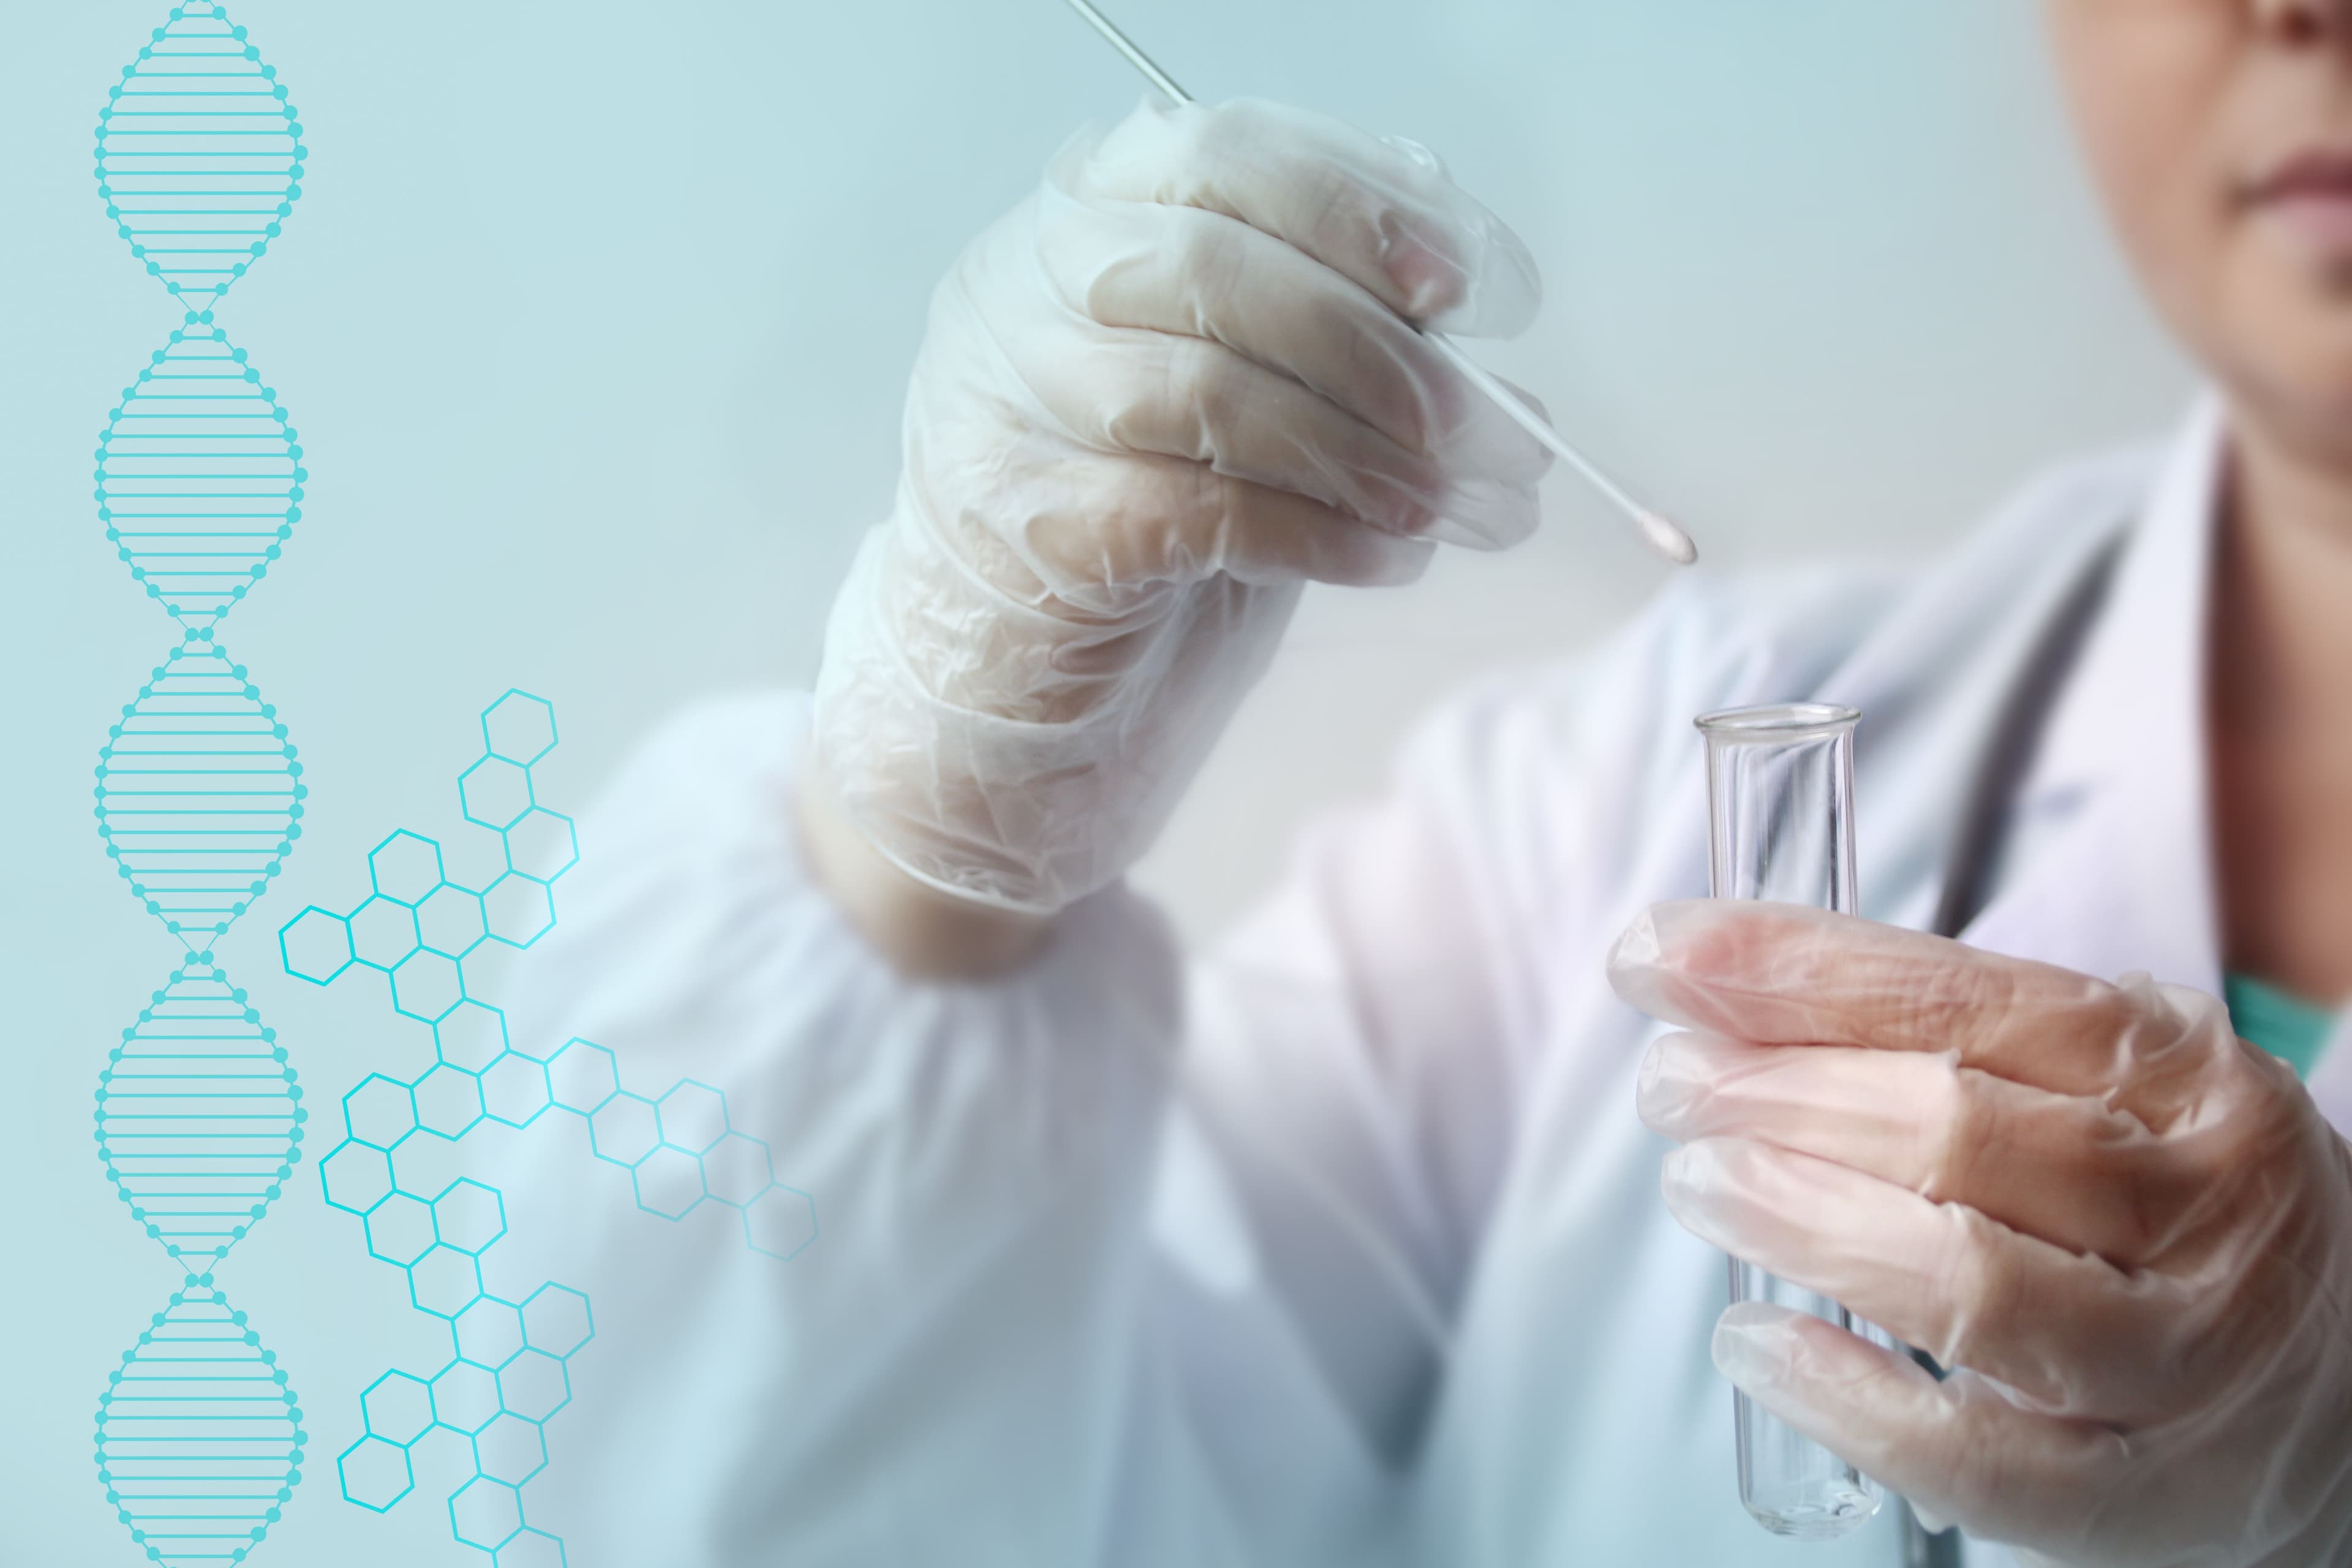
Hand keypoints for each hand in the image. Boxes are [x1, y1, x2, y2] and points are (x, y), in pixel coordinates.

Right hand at [809, 97, 1549, 923]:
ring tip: (1447, 507)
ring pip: (1209, 387)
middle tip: (1481, 422)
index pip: (1222, 156)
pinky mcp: (1033, 530)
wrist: (1003, 698)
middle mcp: (1022, 293)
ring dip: (1363, 452)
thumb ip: (1332, 328)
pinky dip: (1318, 534)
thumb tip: (1480, 314)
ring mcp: (1009, 410)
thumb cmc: (1137, 535)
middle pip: (1217, 265)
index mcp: (1081, 220)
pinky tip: (1384, 560)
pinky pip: (1199, 511)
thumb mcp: (1243, 401)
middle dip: (1377, 345)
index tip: (1466, 281)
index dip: (1360, 205)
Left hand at [1608, 900, 2351, 1567]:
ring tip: (1699, 1182)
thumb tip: (1725, 991)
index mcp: (2184, 1077)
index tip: (1663, 955)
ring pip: (1962, 1279)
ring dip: (1796, 1219)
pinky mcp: (2137, 1494)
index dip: (1795, 971)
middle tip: (1674, 1085)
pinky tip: (1758, 1338)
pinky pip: (1971, 1454)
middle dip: (1775, 1093)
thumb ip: (1948, 1032)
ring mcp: (2178, 1360)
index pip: (1961, 999)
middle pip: (1949, 1131)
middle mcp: (2201, 1209)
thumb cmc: (2170, 1207)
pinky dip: (1842, 1396)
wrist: (2343, 1389)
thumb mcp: (2107, 1084)